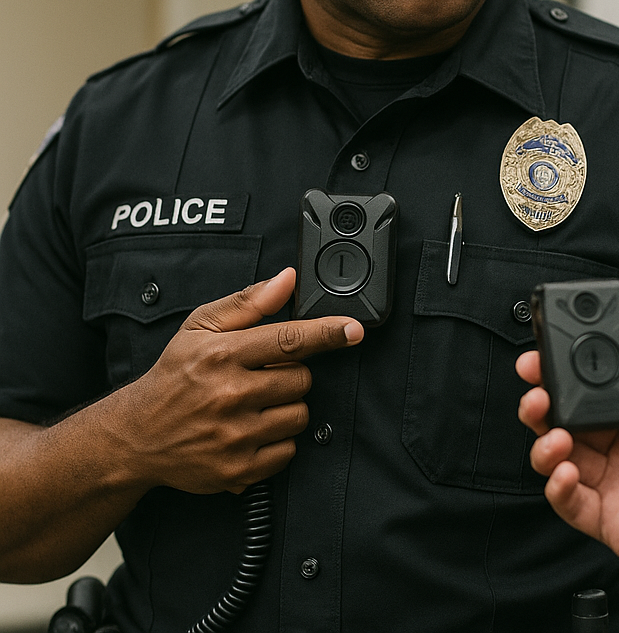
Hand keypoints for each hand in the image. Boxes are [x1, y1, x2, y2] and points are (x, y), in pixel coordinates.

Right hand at [114, 268, 361, 494]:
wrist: (135, 437)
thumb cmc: (173, 376)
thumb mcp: (200, 327)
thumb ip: (248, 302)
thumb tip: (288, 279)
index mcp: (222, 354)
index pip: (287, 340)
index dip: (326, 333)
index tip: (353, 330)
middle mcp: (229, 395)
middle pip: (301, 380)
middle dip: (291, 375)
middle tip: (262, 377)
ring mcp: (234, 436)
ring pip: (299, 415)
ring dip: (287, 408)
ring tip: (254, 405)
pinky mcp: (238, 470)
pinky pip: (288, 451)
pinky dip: (278, 441)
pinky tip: (251, 431)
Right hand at [516, 317, 618, 611]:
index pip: (587, 389)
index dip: (561, 374)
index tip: (543, 357)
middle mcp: (618, 446)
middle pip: (562, 419)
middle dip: (541, 402)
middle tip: (535, 391)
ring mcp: (609, 482)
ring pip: (556, 457)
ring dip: (544, 442)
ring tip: (556, 435)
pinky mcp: (605, 518)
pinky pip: (568, 502)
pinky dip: (557, 487)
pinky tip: (566, 473)